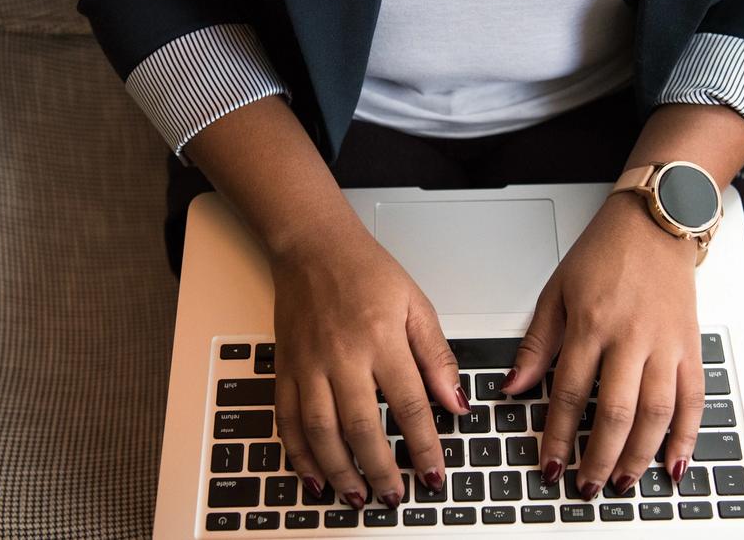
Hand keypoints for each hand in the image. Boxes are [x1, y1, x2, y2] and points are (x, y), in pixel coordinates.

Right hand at [271, 228, 469, 509]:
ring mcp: (309, 364)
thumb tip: (457, 402)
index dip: (424, 447)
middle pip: (362, 426)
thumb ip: (437, 357)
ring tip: (357, 496)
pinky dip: (298, 453)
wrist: (312, 246)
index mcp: (382, 339)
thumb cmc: (366, 271)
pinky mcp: (286, 368)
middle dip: (380, 470)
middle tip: (394, 498)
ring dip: (339, 470)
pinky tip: (313, 475)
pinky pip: (287, 419)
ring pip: (321, 430)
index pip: (409, 405)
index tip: (434, 474)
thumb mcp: (417, 305)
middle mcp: (343, 355)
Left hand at [500, 194, 704, 498]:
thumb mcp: (557, 292)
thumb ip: (537, 344)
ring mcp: (666, 343)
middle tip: (586, 485)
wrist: (655, 222)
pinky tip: (675, 462)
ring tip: (623, 482)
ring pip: (656, 412)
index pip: (570, 392)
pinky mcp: (691, 345)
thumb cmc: (604, 253)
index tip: (551, 463)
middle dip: (599, 457)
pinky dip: (686, 435)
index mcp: (591, 323)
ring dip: (639, 455)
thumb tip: (514, 387)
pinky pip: (694, 399)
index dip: (559, 435)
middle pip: (615, 412)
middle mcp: (631, 336)